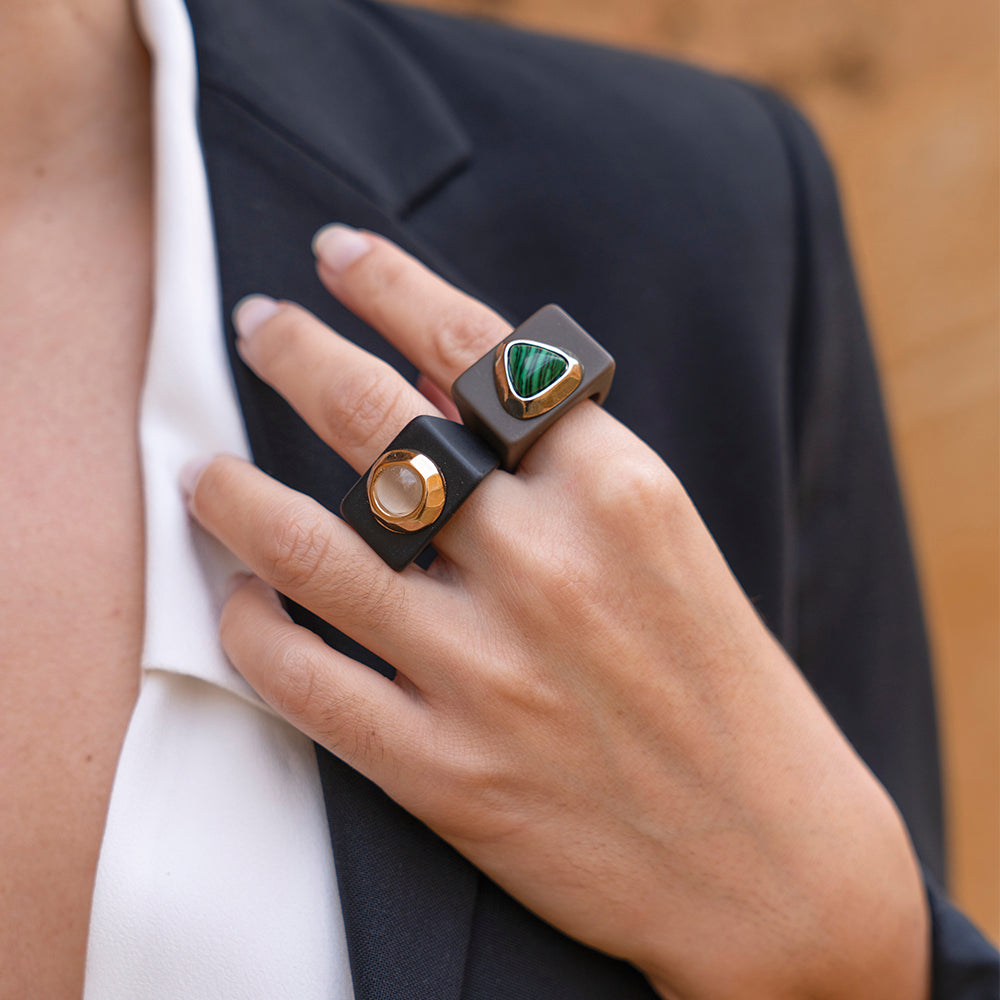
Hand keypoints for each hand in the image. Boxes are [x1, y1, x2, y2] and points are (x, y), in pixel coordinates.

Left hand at [185, 226, 928, 999]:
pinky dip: (249, 628)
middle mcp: (548, 566)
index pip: (480, 351)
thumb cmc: (719, 686)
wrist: (769, 858)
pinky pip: (302, 679)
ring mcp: (488, 673)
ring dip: (232, 493)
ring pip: (307, 547)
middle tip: (255, 323)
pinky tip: (236, 601)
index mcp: (620, 492)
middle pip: (378, 420)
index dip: (392, 284)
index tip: (337, 255)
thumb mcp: (662, 543)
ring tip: (200, 469)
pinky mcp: (444, 772)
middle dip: (295, 351)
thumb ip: (560, 465)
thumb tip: (434, 389)